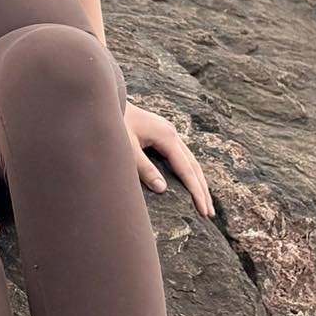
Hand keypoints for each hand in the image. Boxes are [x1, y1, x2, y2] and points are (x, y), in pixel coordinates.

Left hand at [125, 101, 213, 216]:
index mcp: (167, 137)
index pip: (187, 169)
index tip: (203, 211)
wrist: (106, 102)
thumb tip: (162, 189)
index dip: (196, 192)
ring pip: (190, 160)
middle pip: (194, 166)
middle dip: (202, 190)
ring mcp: (168, 132)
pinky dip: (188, 172)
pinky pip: (181, 156)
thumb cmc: (115, 123)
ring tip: (204, 203)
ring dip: (198, 182)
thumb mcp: (127, 149)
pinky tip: (189, 182)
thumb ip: (144, 168)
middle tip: (209, 214)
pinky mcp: (162, 134)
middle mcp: (172, 133)